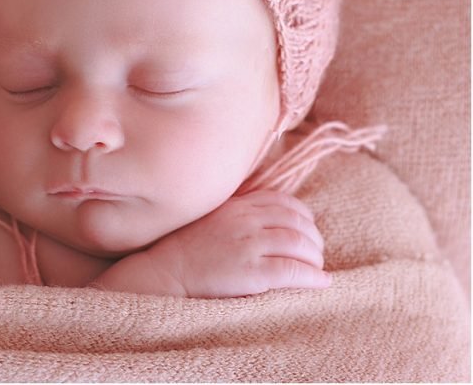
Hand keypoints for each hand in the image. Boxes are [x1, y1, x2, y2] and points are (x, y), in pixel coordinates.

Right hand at [142, 190, 330, 297]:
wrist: (164, 272)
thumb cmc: (185, 250)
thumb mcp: (210, 218)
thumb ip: (237, 214)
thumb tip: (269, 221)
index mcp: (236, 205)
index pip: (284, 202)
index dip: (305, 216)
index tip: (309, 230)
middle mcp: (245, 220)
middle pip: (297, 223)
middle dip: (314, 239)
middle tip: (316, 255)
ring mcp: (248, 245)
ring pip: (300, 245)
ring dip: (316, 259)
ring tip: (317, 270)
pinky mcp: (251, 272)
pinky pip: (293, 271)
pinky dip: (313, 276)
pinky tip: (321, 283)